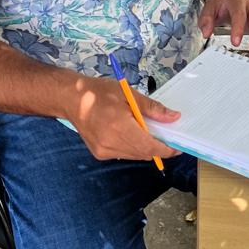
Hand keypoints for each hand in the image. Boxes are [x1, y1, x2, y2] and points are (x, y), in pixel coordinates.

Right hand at [64, 74, 180, 161]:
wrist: (71, 99)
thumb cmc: (99, 92)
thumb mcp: (128, 94)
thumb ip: (152, 109)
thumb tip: (173, 117)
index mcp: (119, 127)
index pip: (149, 146)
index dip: (166, 150)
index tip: (177, 148)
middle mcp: (110, 143)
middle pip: (143, 153)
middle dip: (158, 149)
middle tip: (168, 140)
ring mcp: (104, 150)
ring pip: (134, 156)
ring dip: (145, 148)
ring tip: (151, 135)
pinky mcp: (99, 153)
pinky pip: (123, 154)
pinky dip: (133, 148)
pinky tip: (133, 135)